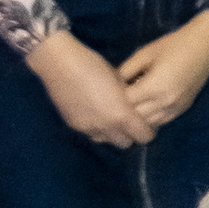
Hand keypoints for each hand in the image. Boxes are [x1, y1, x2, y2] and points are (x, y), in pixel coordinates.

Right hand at [27, 28, 146, 149]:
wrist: (60, 64)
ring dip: (111, 134)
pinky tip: (95, 114)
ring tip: (111, 119)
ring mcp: (88, 128)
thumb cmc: (94, 65)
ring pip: (106, 141)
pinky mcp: (74, 126)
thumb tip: (136, 104)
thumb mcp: (119, 80)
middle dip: (130, 134)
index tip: (147, 122)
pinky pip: (91, 134)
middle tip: (130, 121)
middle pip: (125, 143)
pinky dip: (97, 128)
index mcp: (121, 114)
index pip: (143, 136)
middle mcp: (106, 127)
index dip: (148, 130)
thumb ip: (130, 97)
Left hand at [119, 10, 208, 133]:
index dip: (115, 98)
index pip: (126, 103)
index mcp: (154, 86)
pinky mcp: (183, 108)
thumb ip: (126, 70)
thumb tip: (111, 83)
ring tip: (131, 106)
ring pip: (149, 123)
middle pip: (136, 117)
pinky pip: (162, 121)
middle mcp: (165, 102)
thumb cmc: (174, 45)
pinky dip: (151, 118)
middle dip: (125, 110)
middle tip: (117, 100)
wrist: (206, 45)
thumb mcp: (145, 53)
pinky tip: (146, 108)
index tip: (109, 90)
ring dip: (138, 117)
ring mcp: (176, 107)